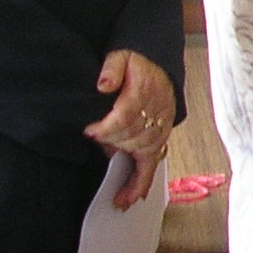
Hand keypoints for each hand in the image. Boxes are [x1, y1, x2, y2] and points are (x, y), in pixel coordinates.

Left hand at [85, 49, 175, 208]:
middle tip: (98, 143)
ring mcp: (161, 126)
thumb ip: (112, 68)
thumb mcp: (121, 55)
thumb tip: (104, 85)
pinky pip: (154, 162)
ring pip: (143, 151)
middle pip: (134, 136)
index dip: (107, 128)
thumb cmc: (138, 62)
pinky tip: (131, 197)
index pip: (125, 116)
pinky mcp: (161, 136)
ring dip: (127, 165)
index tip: (90, 131)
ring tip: (112, 182)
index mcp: (145, 91)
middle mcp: (156, 111)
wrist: (159, 63)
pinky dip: (143, 181)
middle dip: (113, 144)